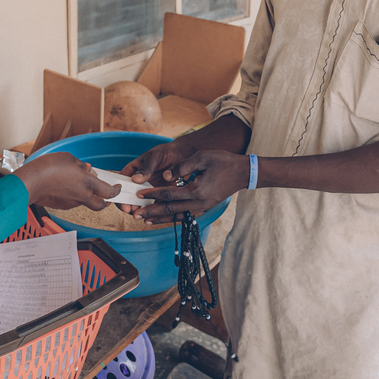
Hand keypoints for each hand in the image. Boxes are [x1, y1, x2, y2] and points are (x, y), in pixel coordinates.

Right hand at [13, 152, 119, 210]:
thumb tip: (86, 169)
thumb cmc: (48, 167)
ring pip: (84, 202)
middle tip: (104, 195)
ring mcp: (71, 203)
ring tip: (76, 183)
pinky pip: (71, 201)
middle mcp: (82, 196)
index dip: (116, 191)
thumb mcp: (68, 158)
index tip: (117, 187)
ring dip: (85, 195)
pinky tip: (64, 186)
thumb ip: (80, 165)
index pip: (109, 192)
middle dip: (105, 202)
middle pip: (100, 205)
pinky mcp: (61, 205)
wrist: (31, 182)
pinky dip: (72, 195)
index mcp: (87, 183)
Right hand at [115, 141, 192, 212]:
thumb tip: (135, 179)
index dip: (120, 194)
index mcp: (134, 170)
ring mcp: (151, 189)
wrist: (184, 155)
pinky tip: (155, 215)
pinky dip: (155, 211)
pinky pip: (156, 205)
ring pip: (142, 203)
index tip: (123, 203)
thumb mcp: (154, 156)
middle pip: (130, 195)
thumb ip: (146, 167)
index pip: (122, 183)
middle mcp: (140, 182)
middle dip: (129, 205)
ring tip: (142, 214)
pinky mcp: (162, 195)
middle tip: (131, 211)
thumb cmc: (166, 152)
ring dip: (141, 210)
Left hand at [130, 150, 248, 222]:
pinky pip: (185, 215)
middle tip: (135, 215)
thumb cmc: (223, 161)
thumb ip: (182, 167)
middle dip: (151, 212)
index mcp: (196, 190)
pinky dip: (172, 217)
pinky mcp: (205, 207)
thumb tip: (165, 176)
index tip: (138, 194)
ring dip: (160, 218)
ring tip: (145, 221)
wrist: (243, 172)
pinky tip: (164, 218)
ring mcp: (202, 207)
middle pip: (170, 209)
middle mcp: (198, 203)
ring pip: (177, 216)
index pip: (168, 194)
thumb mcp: (202, 157)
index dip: (152, 194)